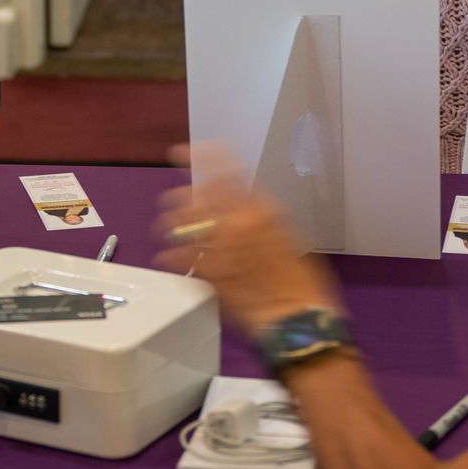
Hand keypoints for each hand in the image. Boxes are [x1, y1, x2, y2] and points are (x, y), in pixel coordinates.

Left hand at [153, 148, 343, 334]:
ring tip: (167, 228)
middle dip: (179, 196)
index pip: (224, 171)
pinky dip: (168, 256)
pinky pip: (177, 259)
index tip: (181, 151)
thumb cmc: (301, 278)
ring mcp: (219, 249)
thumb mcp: (288, 235)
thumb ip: (260, 217)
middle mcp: (236, 223)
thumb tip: (242, 209)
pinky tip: (166, 258)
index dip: (200, 157)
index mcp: (259, 209)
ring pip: (182, 225)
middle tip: (174, 200)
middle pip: (196, 198)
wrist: (296, 316)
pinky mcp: (208, 274)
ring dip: (171, 225)